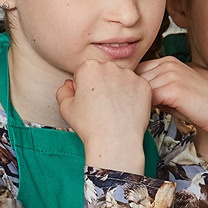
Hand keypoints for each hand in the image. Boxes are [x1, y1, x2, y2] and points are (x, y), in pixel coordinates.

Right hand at [54, 58, 152, 173]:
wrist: (115, 141)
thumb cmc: (91, 127)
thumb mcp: (65, 108)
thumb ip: (63, 91)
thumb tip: (69, 85)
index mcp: (88, 68)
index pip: (84, 72)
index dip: (83, 87)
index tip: (87, 100)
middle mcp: (110, 67)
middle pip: (104, 72)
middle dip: (101, 85)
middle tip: (100, 106)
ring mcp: (129, 75)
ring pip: (121, 79)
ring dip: (118, 89)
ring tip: (114, 109)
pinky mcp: (144, 85)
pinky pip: (136, 87)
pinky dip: (133, 96)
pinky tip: (125, 109)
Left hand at [136, 57, 207, 174]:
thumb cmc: (197, 107)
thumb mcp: (172, 94)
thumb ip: (154, 90)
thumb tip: (131, 95)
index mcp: (167, 61)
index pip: (136, 71)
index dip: (129, 87)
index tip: (124, 101)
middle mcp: (167, 63)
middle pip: (134, 78)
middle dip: (129, 94)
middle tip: (126, 110)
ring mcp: (170, 73)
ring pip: (138, 88)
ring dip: (135, 103)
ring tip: (134, 116)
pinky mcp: (172, 87)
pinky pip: (147, 97)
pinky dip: (143, 108)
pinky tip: (143, 117)